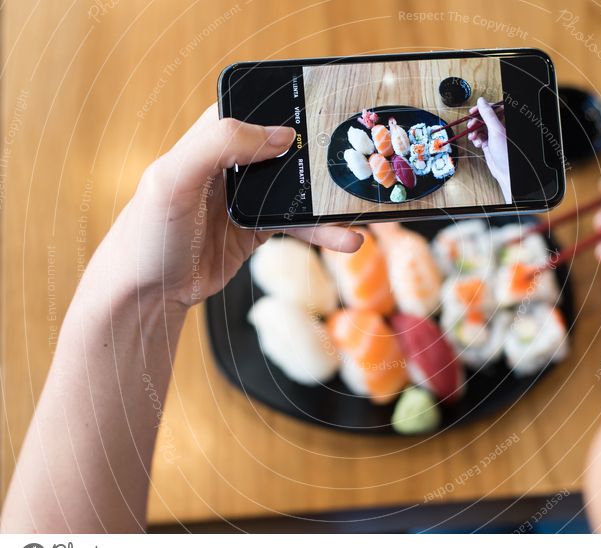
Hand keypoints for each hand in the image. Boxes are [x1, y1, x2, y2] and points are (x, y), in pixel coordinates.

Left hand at [102, 104, 362, 307]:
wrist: (146, 294)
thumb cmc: (148, 233)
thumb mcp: (173, 180)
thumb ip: (219, 146)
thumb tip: (282, 135)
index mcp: (208, 139)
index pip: (253, 106)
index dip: (286, 104)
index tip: (324, 107)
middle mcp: (230, 163)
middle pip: (284, 147)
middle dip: (319, 152)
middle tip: (356, 158)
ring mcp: (246, 197)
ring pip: (297, 188)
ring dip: (327, 199)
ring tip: (359, 209)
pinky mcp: (257, 229)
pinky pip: (297, 223)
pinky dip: (322, 231)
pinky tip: (345, 239)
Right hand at [467, 97, 510, 200]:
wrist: (505, 171)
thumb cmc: (505, 153)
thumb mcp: (495, 130)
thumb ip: (488, 115)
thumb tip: (481, 102)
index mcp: (504, 121)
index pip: (493, 108)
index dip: (483, 108)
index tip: (474, 110)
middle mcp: (499, 127)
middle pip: (484, 118)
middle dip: (476, 121)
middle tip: (470, 124)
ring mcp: (493, 136)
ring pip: (480, 128)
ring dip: (474, 131)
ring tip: (473, 136)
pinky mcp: (488, 144)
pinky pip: (479, 137)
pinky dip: (476, 139)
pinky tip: (477, 143)